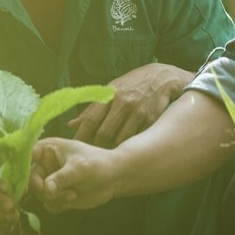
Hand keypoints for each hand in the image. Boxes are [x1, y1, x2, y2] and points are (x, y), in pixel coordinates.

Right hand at [30, 138, 118, 212]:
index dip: (23, 167)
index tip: (33, 179)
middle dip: (42, 189)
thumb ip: (61, 177)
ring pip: (38, 194)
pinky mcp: (56, 194)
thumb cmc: (99, 164)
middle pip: (30, 179)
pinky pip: (47, 203)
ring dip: (53, 198)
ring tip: (71, 195)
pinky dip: (57, 205)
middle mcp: (45, 164)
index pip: (26, 155)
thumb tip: (45, 190)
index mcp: (48, 148)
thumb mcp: (80, 168)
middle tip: (53, 193)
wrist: (114, 178)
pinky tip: (71, 200)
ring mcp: (50, 180)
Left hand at [68, 63, 192, 147]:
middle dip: (97, 148)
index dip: (81, 137)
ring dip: (113, 149)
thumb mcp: (111, 90)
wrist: (162, 77)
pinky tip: (127, 148)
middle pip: (104, 134)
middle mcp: (122, 102)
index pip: (90, 120)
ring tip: (108, 155)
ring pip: (121, 140)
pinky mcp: (151, 119)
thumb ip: (92, 108)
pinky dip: (129, 145)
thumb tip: (71, 125)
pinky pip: (136, 139)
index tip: (75, 150)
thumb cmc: (132, 85)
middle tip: (93, 156)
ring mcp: (138, 111)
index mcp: (108, 94)